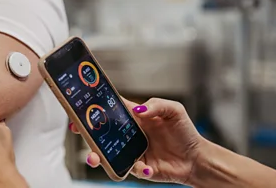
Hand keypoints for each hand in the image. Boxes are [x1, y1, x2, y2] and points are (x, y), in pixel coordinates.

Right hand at [70, 98, 204, 183]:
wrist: (196, 158)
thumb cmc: (185, 131)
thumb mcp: (174, 110)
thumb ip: (156, 105)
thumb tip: (138, 110)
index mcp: (134, 116)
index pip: (109, 109)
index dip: (93, 107)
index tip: (80, 106)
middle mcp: (129, 133)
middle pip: (101, 132)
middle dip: (86, 131)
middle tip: (78, 130)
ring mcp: (132, 151)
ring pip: (107, 153)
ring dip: (97, 156)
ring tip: (95, 157)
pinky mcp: (139, 168)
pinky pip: (130, 169)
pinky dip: (137, 169)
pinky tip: (148, 167)